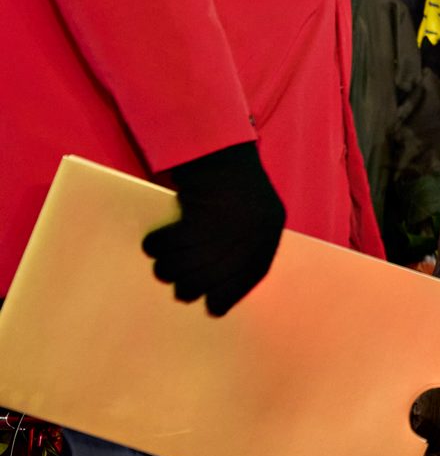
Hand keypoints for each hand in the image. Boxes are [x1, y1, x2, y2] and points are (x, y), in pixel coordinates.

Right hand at [142, 142, 285, 315]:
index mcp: (268, 232)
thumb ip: (243, 249)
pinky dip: (157, 245)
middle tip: (177, 281)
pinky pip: (169, 245)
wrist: (219, 148)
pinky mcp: (199, 215)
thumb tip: (218, 301)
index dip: (228, 296)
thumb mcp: (252, 217)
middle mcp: (253, 232)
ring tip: (163, 259)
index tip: (211, 307)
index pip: (249, 278)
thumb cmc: (231, 186)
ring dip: (167, 267)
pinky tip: (154, 241)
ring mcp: (227, 225)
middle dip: (188, 285)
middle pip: (209, 279)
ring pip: (184, 266)